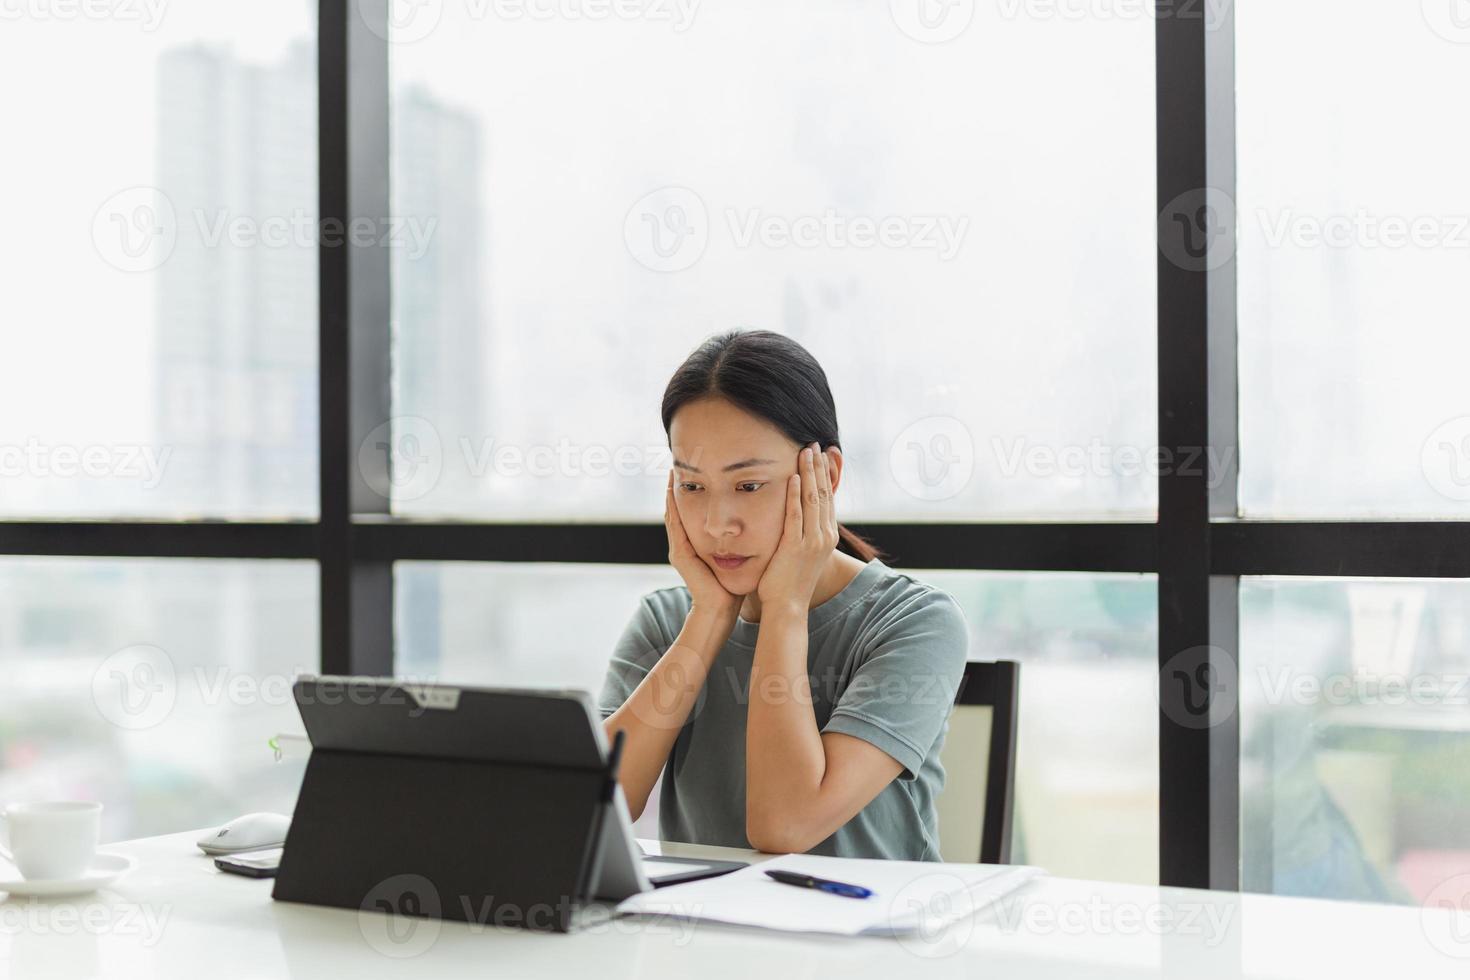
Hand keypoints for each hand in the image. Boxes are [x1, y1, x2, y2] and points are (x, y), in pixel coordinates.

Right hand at [665, 468, 741, 618]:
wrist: (721, 610)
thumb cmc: (732, 586)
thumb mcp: (737, 556)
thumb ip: (739, 541)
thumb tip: (755, 523)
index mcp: (697, 544)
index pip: (694, 510)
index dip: (694, 490)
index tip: (698, 468)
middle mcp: (685, 544)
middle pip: (680, 508)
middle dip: (681, 486)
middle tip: (678, 463)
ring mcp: (679, 549)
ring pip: (673, 513)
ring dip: (672, 492)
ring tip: (673, 470)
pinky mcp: (679, 554)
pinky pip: (674, 525)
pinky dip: (672, 507)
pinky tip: (673, 491)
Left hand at [756, 443, 838, 607]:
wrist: (787, 608)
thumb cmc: (788, 582)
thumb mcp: (801, 554)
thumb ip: (802, 534)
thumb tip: (798, 517)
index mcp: (827, 538)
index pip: (829, 499)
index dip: (826, 476)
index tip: (822, 455)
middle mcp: (824, 537)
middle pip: (824, 494)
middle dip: (820, 467)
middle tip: (815, 444)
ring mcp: (812, 542)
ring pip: (813, 500)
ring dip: (809, 473)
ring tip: (805, 451)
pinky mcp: (796, 546)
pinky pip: (796, 515)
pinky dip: (796, 494)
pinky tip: (794, 476)